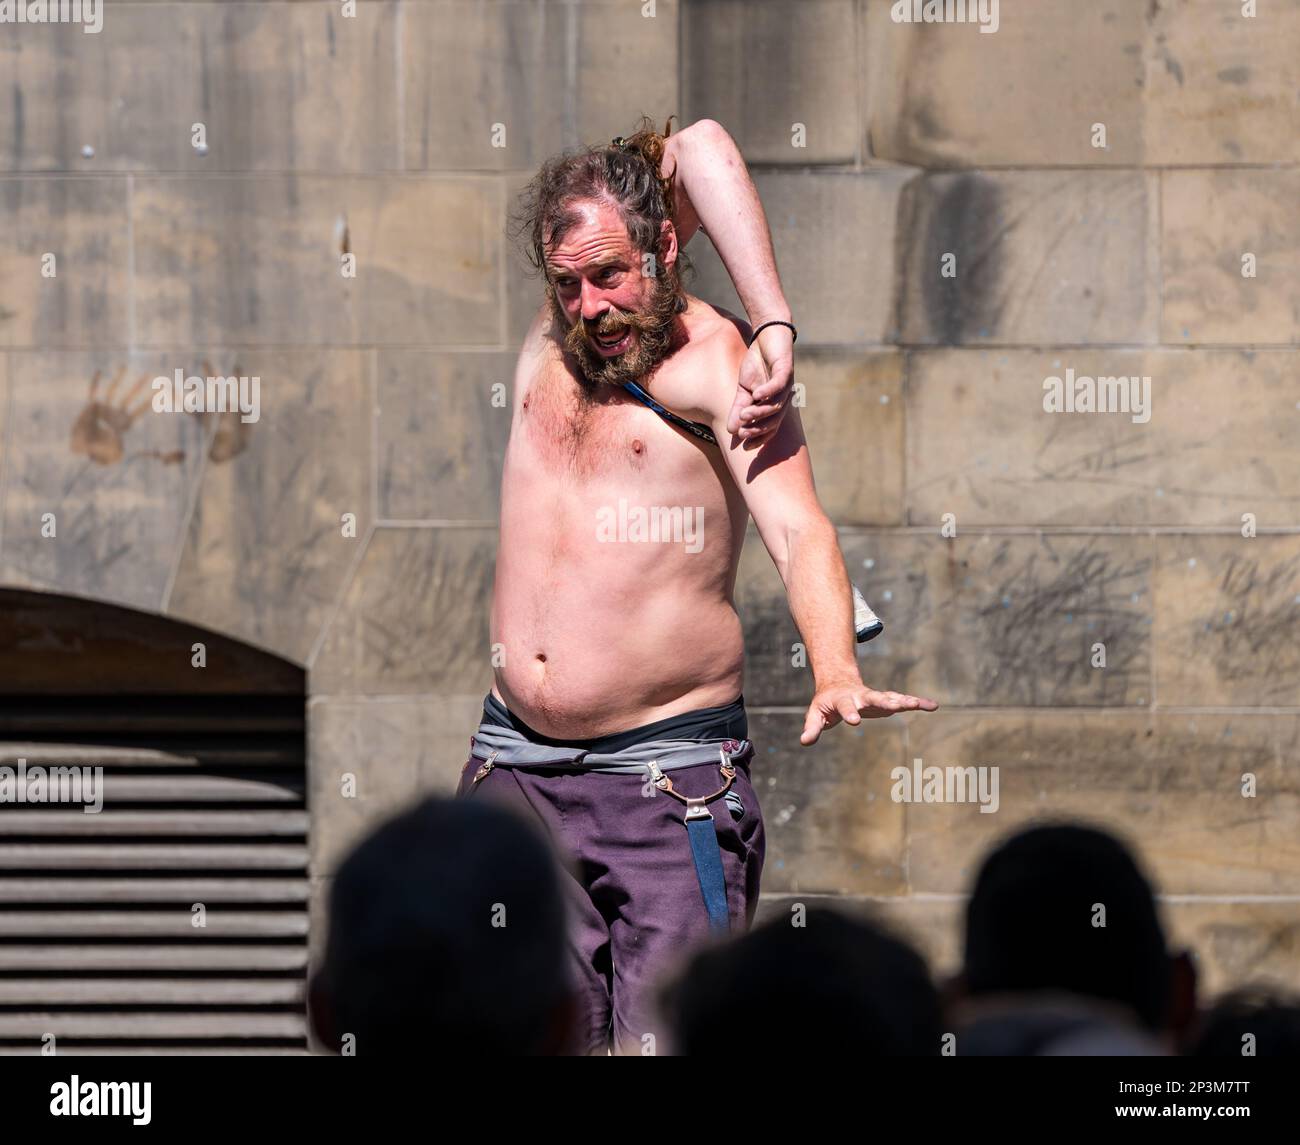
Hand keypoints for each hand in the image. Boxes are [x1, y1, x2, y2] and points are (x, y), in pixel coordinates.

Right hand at [727, 324, 793, 446]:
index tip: (745, 447)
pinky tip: (757, 395)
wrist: (767, 334)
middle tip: (743, 433)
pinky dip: (768, 391)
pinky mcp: (786, 369)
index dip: (759, 438)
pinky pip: (778, 384)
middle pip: (774, 420)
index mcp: (774, 404)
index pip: (770, 427)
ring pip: (776, 405)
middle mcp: (783, 398)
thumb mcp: (743, 389)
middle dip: (758, 428)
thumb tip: (730, 430)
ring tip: (744, 415)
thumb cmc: (757, 362)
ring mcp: (786, 384)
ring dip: (760, 412)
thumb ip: (738, 408)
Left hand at [800, 683, 938, 745]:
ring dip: (906, 701)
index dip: (850, 713)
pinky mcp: (885, 700)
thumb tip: (804, 741)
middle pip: (873, 698)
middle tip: (895, 706)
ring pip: (892, 697)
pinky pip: (902, 701)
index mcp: (843, 700)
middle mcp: (861, 696)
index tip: (854, 722)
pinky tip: (933, 706)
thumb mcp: (816, 713)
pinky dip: (917, 703)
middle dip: (884, 702)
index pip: (846, 707)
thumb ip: (812, 727)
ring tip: (922, 704)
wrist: (838, 683)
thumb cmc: (826, 702)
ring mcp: (875, 697)